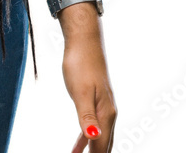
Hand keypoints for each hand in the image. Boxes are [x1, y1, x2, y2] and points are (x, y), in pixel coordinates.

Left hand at [62, 31, 117, 151]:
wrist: (84, 42)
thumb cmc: (81, 65)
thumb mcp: (81, 91)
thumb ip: (87, 116)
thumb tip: (92, 136)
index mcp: (106, 114)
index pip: (101, 146)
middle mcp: (108, 114)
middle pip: (104, 145)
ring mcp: (102, 108)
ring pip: (100, 138)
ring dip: (92, 151)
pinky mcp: (95, 101)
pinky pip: (92, 127)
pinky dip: (85, 140)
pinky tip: (77, 148)